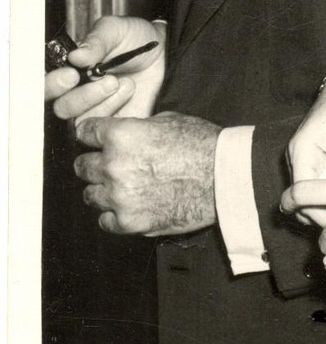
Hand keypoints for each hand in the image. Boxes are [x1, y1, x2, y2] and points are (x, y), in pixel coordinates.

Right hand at [45, 16, 165, 126]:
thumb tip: (77, 56)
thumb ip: (96, 40)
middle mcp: (78, 92)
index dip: (53, 84)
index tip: (71, 74)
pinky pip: (104, 129)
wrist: (165, 53)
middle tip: (102, 79)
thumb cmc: (136, 40)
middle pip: (60, 108)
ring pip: (81, 121)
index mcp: (70, 70)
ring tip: (122, 81)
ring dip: (101, 101)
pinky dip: (115, 109)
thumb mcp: (116, 30)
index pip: (46, 85)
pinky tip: (128, 91)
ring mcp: (95, 110)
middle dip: (80, 97)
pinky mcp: (113, 123)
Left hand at [73, 112, 219, 235]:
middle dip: (94, 163)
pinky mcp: (129, 222)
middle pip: (81, 166)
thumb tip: (127, 134)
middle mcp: (113, 165)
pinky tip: (129, 206)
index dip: (91, 134)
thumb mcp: (168, 121)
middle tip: (110, 165)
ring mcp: (119, 196)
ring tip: (122, 188)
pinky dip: (114, 215)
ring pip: (89, 194)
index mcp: (121, 135)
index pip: (84, 132)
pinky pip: (104, 221)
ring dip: (102, 189)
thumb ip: (138, 129)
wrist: (225, 177)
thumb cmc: (203, 145)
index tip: (95, 139)